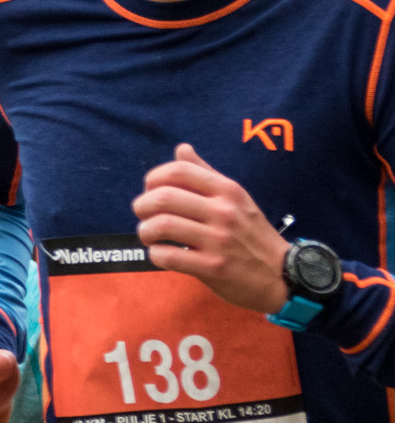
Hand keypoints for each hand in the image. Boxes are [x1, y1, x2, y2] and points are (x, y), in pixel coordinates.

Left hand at [132, 143, 289, 312]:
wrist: (281, 274)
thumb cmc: (251, 234)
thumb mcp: (236, 198)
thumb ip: (206, 174)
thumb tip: (181, 148)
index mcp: (227, 190)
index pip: (179, 171)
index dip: (153, 179)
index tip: (150, 191)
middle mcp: (224, 211)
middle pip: (163, 197)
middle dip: (142, 206)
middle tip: (143, 216)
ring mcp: (219, 240)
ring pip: (162, 226)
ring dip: (145, 231)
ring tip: (150, 236)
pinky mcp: (213, 267)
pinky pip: (168, 256)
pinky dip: (155, 255)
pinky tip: (161, 254)